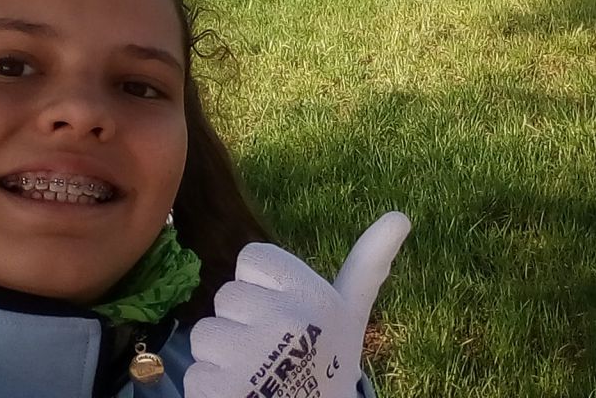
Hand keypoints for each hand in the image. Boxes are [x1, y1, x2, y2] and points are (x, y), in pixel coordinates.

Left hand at [184, 212, 410, 397]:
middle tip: (273, 353)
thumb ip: (369, 262)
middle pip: (226, 296)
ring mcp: (252, 359)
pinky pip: (194, 373)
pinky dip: (211, 390)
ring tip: (257, 376)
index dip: (263, 287)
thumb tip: (401, 216)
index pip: (251, 258)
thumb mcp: (350, 313)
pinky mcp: (221, 392)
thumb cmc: (328, 362)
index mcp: (314, 296)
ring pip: (204, 334)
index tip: (287, 316)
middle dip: (242, 324)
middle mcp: (285, 322)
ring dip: (222, 359)